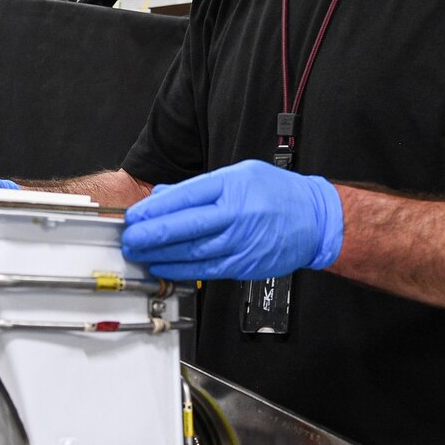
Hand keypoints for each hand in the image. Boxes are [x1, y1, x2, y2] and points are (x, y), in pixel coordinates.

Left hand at [121, 159, 343, 280]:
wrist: (315, 220)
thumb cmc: (278, 194)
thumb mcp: (240, 174)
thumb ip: (199, 187)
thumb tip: (164, 196)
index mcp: (232, 186)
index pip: (184, 198)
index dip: (154, 210)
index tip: (134, 216)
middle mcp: (236, 214)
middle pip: (184, 227)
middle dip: (150, 235)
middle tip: (129, 239)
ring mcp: (240, 242)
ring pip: (192, 252)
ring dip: (160, 256)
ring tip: (140, 255)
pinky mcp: (244, 264)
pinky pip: (206, 270)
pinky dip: (181, 270)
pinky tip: (164, 268)